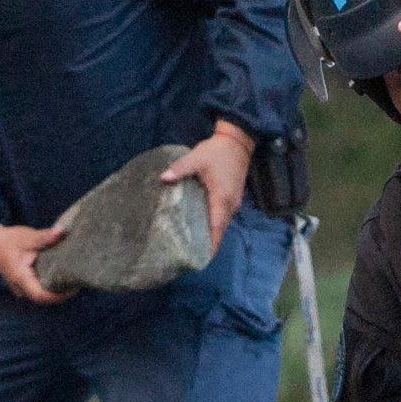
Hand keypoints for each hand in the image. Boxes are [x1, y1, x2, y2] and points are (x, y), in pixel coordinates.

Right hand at [0, 219, 68, 304]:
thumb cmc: (8, 241)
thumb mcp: (26, 237)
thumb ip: (44, 237)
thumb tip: (61, 232)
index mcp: (20, 277)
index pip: (40, 295)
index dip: (58, 296)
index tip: (73, 287)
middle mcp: (20, 287)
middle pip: (44, 298)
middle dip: (62, 293)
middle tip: (78, 280)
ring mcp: (21, 289)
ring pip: (42, 295)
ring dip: (57, 290)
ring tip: (73, 278)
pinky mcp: (24, 285)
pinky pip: (39, 289)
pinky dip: (51, 285)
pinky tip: (62, 276)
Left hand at [158, 121, 253, 250]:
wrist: (237, 141)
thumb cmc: (217, 151)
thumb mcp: (196, 158)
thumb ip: (180, 169)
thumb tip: (163, 178)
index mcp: (222, 199)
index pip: (216, 229)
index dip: (209, 246)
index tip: (198, 260)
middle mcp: (230, 205)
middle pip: (218, 231)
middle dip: (207, 245)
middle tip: (188, 256)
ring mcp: (233, 202)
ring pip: (221, 225)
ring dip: (210, 235)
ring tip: (191, 245)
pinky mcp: (232, 198)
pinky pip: (222, 217)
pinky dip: (212, 225)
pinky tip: (198, 226)